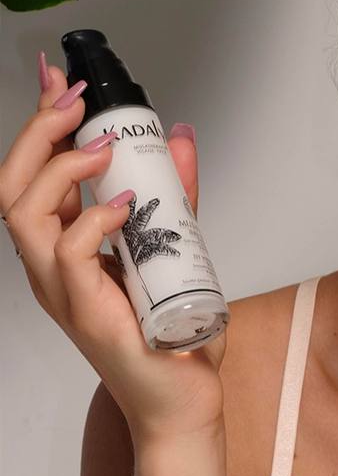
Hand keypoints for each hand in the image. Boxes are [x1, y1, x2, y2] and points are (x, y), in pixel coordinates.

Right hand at [0, 58, 224, 443]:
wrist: (182, 395)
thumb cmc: (168, 328)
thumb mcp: (175, 243)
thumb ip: (174, 193)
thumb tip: (179, 137)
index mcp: (66, 246)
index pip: (33, 175)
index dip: (39, 125)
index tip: (58, 79)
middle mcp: (53, 266)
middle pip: (12, 188)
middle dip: (36, 133)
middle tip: (73, 99)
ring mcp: (64, 290)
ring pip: (23, 216)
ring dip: (59, 171)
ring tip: (100, 149)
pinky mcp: (87, 312)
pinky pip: (70, 255)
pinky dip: (92, 220)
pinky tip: (123, 206)